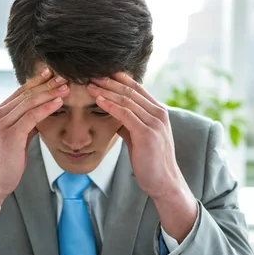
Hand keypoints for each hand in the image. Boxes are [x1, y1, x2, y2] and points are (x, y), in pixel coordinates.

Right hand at [0, 69, 69, 231]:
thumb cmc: (5, 162)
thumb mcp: (15, 138)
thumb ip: (25, 124)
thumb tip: (40, 115)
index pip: (20, 91)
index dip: (37, 81)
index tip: (53, 73)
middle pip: (26, 93)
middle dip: (47, 83)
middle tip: (64, 76)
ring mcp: (2, 124)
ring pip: (30, 102)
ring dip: (50, 92)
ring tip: (66, 86)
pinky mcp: (10, 135)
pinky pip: (32, 117)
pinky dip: (46, 108)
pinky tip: (58, 102)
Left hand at [86, 73, 185, 200]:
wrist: (163, 181)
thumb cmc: (150, 160)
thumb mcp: (140, 136)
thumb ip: (130, 123)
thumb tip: (114, 114)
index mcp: (158, 111)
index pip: (137, 88)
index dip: (119, 79)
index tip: (102, 73)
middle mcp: (159, 113)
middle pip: (130, 91)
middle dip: (109, 82)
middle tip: (91, 76)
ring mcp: (154, 122)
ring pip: (126, 100)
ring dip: (106, 91)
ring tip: (90, 86)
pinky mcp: (147, 133)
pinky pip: (125, 114)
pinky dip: (110, 105)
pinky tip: (98, 100)